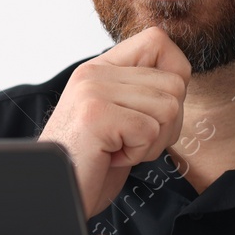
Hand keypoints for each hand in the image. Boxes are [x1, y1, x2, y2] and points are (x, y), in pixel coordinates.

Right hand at [39, 27, 190, 218]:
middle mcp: (95, 72)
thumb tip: (180, 78)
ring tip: (119, 148)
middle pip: (174, 83)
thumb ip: (142, 92)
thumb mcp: (118, 117)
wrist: (54, 192)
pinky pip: (150, 131)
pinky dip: (137, 154)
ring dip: (151, 141)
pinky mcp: (96, 115)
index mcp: (101, 67)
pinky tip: (111, 157)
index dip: (173, 76)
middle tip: (131, 140)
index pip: (157, 41)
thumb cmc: (89, 163)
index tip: (151, 110)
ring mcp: (94, 90)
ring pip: (168, 108)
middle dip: (165, 124)